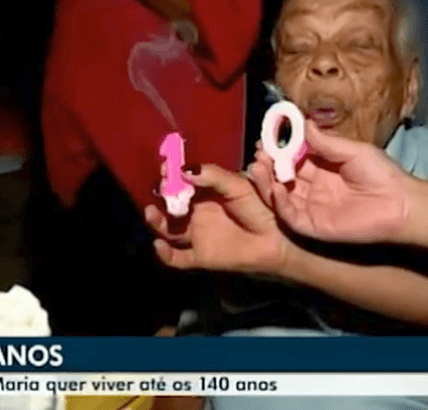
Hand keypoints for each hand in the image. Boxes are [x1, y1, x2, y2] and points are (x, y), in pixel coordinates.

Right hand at [144, 164, 290, 274]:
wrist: (276, 238)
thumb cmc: (259, 207)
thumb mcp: (237, 185)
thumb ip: (213, 176)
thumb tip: (185, 170)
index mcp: (202, 194)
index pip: (178, 184)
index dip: (169, 176)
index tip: (164, 168)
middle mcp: (194, 214)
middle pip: (167, 206)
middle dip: (160, 198)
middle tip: (160, 189)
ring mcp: (195, 235)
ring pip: (167, 230)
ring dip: (156, 222)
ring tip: (151, 212)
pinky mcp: (200, 256)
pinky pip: (177, 258)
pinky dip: (164, 254)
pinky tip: (160, 244)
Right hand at [248, 120, 416, 242]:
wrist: (401, 204)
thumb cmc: (382, 175)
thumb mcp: (352, 151)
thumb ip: (325, 141)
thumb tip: (302, 122)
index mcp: (320, 169)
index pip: (291, 158)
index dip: (277, 149)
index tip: (265, 139)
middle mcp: (312, 188)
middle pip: (280, 176)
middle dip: (266, 165)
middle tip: (258, 154)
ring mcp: (311, 207)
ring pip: (279, 195)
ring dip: (266, 182)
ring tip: (258, 167)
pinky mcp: (313, 226)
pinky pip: (289, 216)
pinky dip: (279, 203)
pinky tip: (276, 188)